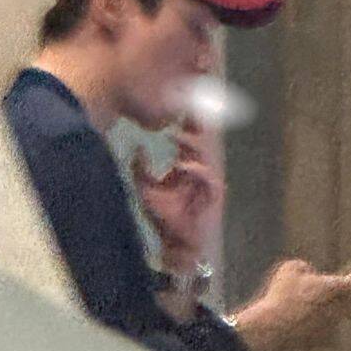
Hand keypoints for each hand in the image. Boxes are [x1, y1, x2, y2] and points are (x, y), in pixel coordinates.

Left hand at [133, 118, 223, 272]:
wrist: (176, 244)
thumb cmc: (164, 218)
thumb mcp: (146, 189)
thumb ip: (141, 168)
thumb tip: (139, 148)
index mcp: (187, 167)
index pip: (190, 138)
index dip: (187, 122)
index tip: (178, 106)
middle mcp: (200, 171)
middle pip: (203, 141)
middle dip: (198, 125)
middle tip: (188, 110)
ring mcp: (207, 183)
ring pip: (207, 156)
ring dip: (194, 145)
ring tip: (179, 136)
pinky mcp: (212, 197)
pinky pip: (209, 180)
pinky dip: (197, 171)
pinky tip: (184, 164)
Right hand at [233, 259, 350, 350]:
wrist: (272, 327)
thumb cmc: (280, 294)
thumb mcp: (290, 268)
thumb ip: (304, 268)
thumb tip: (308, 274)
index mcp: (334, 287)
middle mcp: (338, 308)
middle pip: (348, 303)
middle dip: (340, 299)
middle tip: (327, 295)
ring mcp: (332, 326)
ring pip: (334, 318)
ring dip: (326, 313)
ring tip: (306, 309)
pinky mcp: (322, 341)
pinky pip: (322, 332)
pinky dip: (314, 328)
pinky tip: (299, 324)